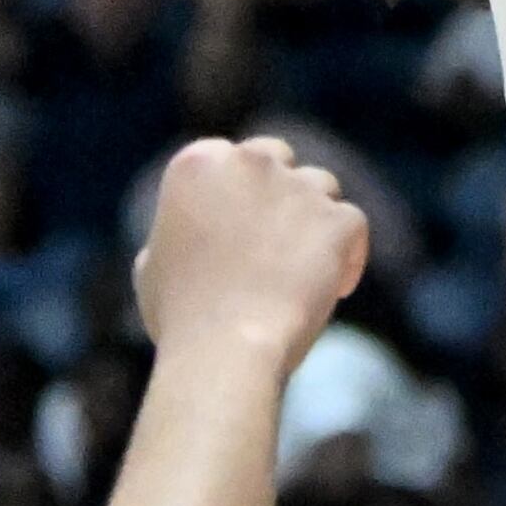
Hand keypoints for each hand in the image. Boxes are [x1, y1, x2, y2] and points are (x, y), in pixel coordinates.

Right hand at [134, 136, 366, 368]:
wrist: (226, 349)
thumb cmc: (182, 317)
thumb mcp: (153, 264)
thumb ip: (181, 228)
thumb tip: (196, 225)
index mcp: (199, 164)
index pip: (229, 156)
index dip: (238, 188)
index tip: (241, 220)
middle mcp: (251, 162)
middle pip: (278, 159)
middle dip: (279, 189)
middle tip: (277, 235)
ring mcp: (299, 187)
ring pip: (320, 186)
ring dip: (314, 217)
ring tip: (303, 268)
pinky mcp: (338, 219)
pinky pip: (352, 224)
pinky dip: (348, 253)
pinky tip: (336, 286)